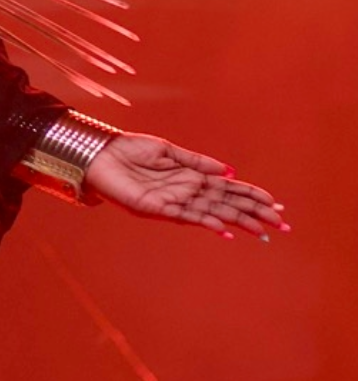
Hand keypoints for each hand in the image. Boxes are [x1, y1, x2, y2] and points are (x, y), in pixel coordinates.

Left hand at [83, 134, 287, 239]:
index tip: (275, 204)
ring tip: (263, 230)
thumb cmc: (128, 150)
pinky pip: (187, 217)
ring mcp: (173, 201)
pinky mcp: (156, 208)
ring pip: (214, 212)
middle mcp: (185, 192)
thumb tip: (229, 171)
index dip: (251, 196)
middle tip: (281, 225)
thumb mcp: (167, 150)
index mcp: (190, 177)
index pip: (228, 189)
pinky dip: (206, 222)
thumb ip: (197, 162)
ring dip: (239, 220)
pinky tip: (225, 229)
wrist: (98, 155)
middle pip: (227, 204)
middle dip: (254, 213)